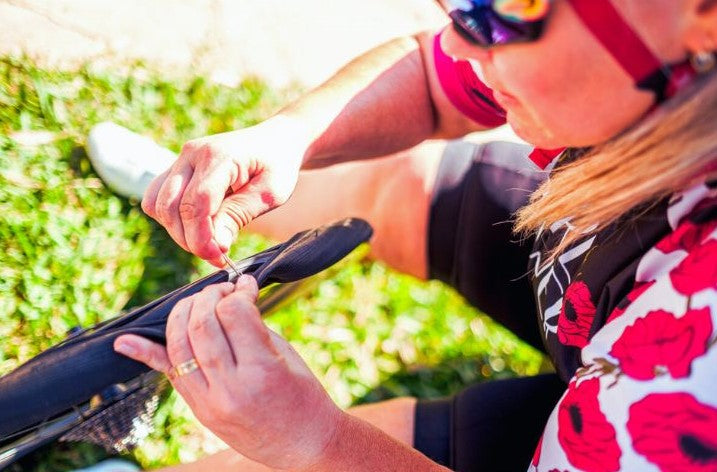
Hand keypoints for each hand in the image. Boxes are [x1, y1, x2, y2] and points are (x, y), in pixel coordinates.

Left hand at [114, 275, 341, 469]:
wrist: (302, 444)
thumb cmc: (302, 395)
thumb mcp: (285, 355)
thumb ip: (254, 326)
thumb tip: (232, 295)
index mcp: (262, 370)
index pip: (234, 312)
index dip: (238, 291)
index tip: (246, 285)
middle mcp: (231, 387)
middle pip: (202, 323)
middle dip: (209, 296)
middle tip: (223, 291)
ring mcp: (210, 402)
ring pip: (179, 343)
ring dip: (184, 312)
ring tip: (201, 304)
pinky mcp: (199, 410)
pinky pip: (168, 375)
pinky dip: (145, 355)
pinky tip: (124, 341)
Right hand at [142, 117, 307, 265]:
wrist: (274, 142)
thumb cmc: (276, 166)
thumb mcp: (270, 193)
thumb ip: (239, 215)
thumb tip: (215, 245)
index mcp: (219, 156)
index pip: (196, 203)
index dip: (202, 237)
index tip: (219, 256)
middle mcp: (192, 153)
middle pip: (171, 207)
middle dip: (189, 239)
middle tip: (216, 254)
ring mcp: (180, 159)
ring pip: (157, 204)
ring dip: (177, 231)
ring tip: (207, 241)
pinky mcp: (176, 168)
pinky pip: (157, 199)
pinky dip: (171, 219)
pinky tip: (197, 227)